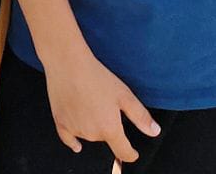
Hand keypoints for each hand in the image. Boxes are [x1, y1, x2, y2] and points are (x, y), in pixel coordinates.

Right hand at [42, 45, 159, 162]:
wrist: (67, 62)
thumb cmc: (95, 75)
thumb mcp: (124, 94)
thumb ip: (140, 116)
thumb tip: (154, 131)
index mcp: (109, 129)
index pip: (124, 152)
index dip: (130, 153)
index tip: (132, 152)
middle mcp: (92, 133)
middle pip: (105, 139)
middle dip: (108, 127)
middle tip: (104, 104)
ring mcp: (74, 128)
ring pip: (88, 135)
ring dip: (91, 126)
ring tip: (89, 102)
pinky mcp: (60, 121)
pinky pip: (68, 139)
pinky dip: (73, 142)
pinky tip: (77, 145)